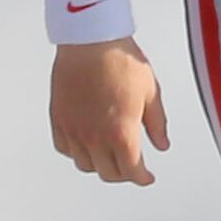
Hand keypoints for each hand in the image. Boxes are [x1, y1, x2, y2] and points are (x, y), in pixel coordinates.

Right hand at [51, 39, 168, 183]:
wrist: (91, 42)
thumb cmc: (121, 61)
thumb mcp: (151, 92)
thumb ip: (157, 124)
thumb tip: (161, 144)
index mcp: (121, 132)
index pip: (131, 170)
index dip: (141, 178)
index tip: (146, 177)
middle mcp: (94, 137)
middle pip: (108, 173)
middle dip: (123, 174)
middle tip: (131, 167)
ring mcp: (74, 130)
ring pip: (85, 164)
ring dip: (100, 164)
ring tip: (110, 155)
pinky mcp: (59, 120)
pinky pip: (65, 148)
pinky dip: (77, 152)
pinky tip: (86, 144)